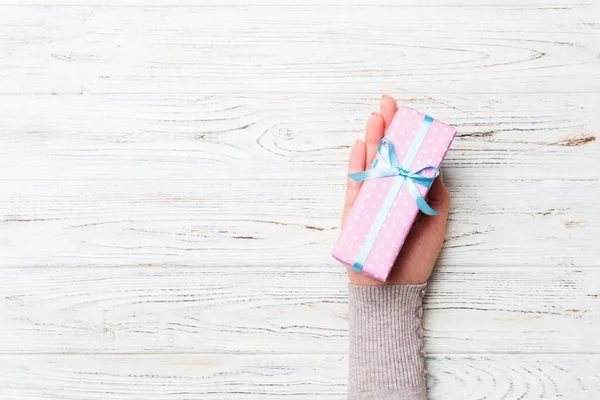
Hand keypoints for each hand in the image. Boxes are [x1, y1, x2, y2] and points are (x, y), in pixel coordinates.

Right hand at [341, 95, 450, 285]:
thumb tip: (434, 165)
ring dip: (371, 140)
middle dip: (386, 129)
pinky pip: (355, 186)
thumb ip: (435, 193)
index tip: (406, 114)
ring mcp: (369, 202)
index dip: (405, 136)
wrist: (394, 288)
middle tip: (387, 104)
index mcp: (406, 193)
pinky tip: (359, 147)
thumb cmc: (416, 258)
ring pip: (369, 165)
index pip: (404, 158)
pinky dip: (357, 166)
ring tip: (375, 118)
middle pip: (385, 155)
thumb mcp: (435, 221)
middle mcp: (387, 193)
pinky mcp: (355, 213)